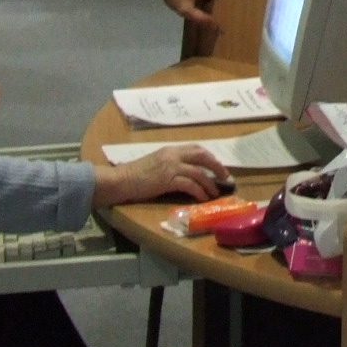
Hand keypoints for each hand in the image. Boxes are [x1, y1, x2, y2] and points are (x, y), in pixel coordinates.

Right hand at [92, 143, 230, 207]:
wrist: (121, 180)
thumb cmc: (136, 174)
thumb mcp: (156, 162)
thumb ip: (171, 163)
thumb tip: (187, 172)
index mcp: (170, 150)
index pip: (196, 148)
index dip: (209, 157)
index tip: (217, 165)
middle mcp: (172, 155)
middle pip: (202, 156)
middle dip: (216, 166)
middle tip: (225, 176)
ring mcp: (170, 167)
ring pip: (199, 172)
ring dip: (210, 183)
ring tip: (215, 192)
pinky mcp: (167, 180)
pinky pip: (190, 185)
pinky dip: (199, 191)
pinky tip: (203, 198)